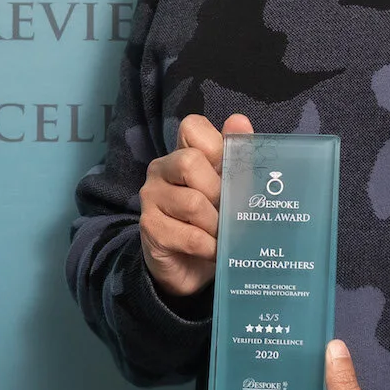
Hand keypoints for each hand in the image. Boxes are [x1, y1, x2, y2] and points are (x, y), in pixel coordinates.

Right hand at [138, 111, 251, 297]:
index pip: (192, 127)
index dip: (216, 145)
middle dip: (219, 191)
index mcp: (183, 153)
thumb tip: (239, 121)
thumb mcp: (229, 189)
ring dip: (217, 225)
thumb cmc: (213, 222)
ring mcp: (151, 198)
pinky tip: (215, 251)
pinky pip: (189, 236)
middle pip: (190, 162)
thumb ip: (237, 156)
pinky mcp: (150, 228)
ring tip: (223, 235)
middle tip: (230, 211)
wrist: (190, 267)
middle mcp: (161, 170)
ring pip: (192, 203)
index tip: (230, 171)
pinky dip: (210, 247)